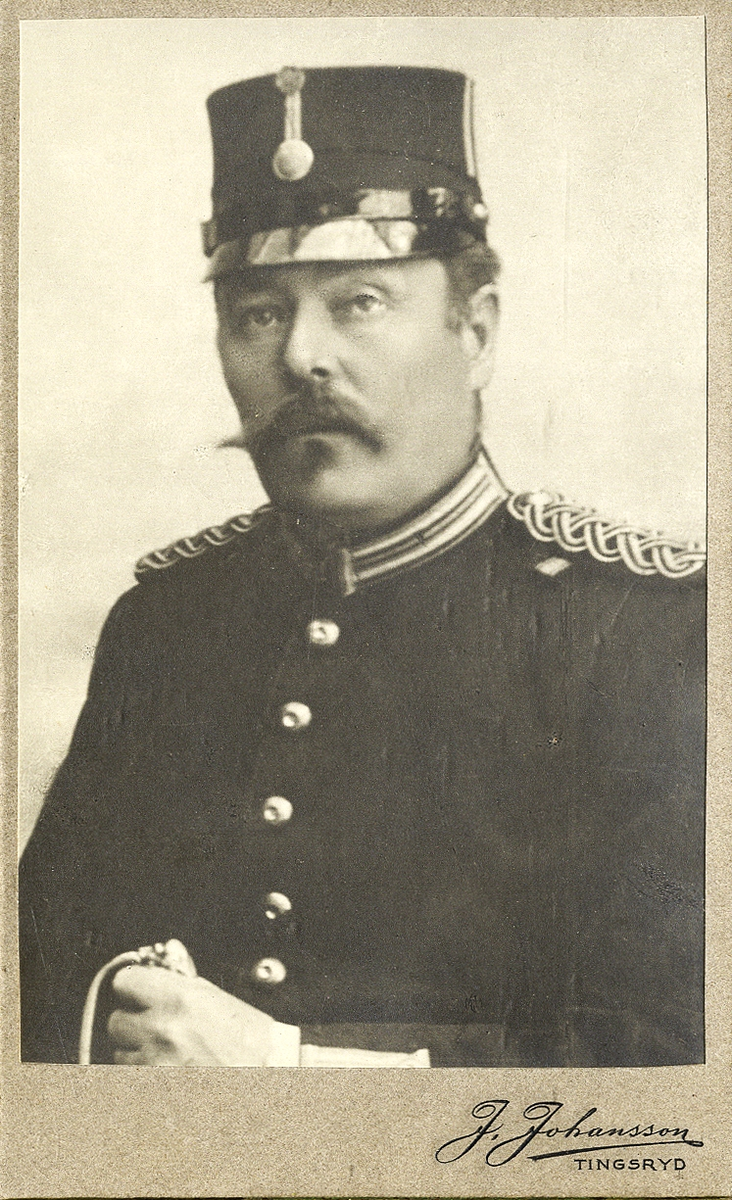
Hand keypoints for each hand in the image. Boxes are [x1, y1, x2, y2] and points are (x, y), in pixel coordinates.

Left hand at [108, 965, 282, 1064]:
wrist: (268, 1079)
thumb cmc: (251, 1041)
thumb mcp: (218, 1000)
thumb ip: (181, 986)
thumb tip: (157, 975)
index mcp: (180, 999)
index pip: (125, 982)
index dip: (131, 986)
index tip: (136, 991)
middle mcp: (162, 1029)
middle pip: (117, 1021)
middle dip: (133, 1023)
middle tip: (154, 1026)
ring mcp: (156, 1063)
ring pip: (121, 1053)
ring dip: (138, 1052)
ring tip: (167, 1053)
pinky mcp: (155, 1091)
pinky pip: (132, 1078)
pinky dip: (144, 1076)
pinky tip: (167, 1072)